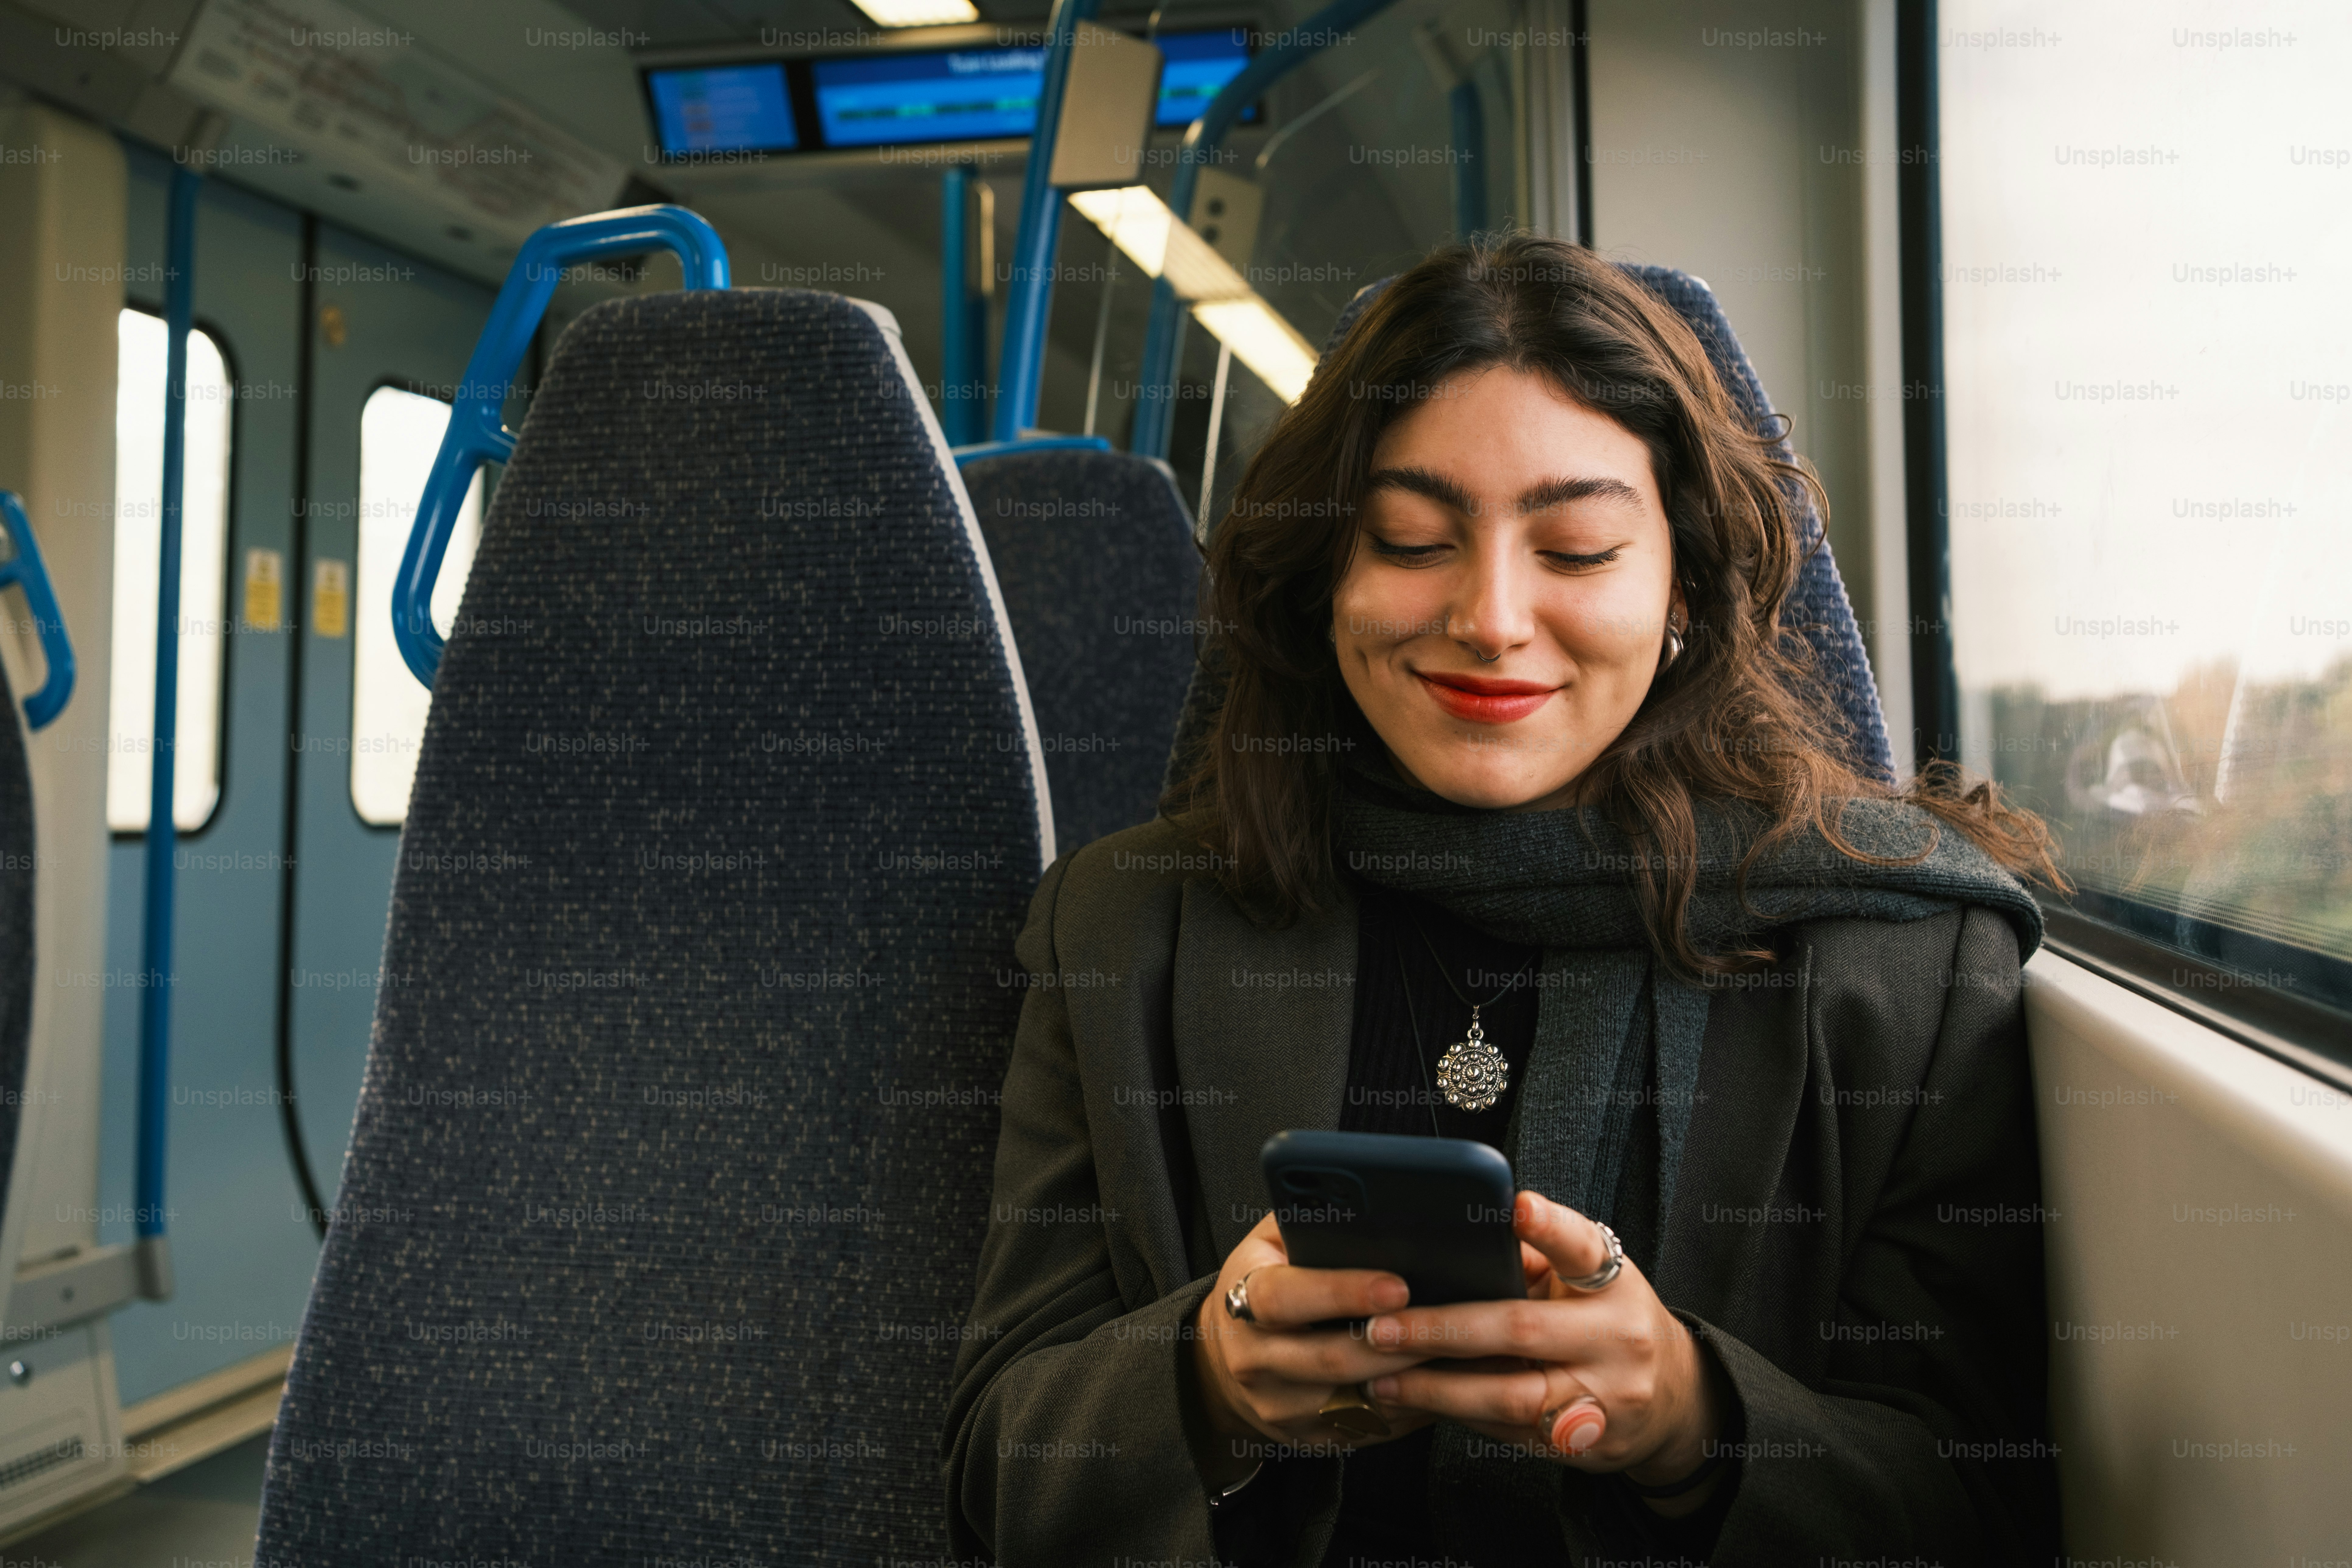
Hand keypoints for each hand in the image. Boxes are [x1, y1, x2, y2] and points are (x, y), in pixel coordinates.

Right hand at [1189, 1211, 1434, 1487]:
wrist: (1223, 1356)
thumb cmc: (1264, 1280)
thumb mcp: (1272, 1240)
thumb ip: (1310, 1219)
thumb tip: (1372, 1201)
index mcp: (1243, 1299)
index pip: (1286, 1297)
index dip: (1341, 1291)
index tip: (1396, 1285)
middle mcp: (1254, 1358)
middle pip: (1331, 1358)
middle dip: (1397, 1342)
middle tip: (1450, 1322)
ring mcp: (1279, 1405)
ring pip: (1355, 1400)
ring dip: (1411, 1379)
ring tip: (1458, 1353)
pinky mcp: (1307, 1438)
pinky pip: (1367, 1429)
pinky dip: (1409, 1408)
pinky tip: (1442, 1384)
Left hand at [1361, 1191, 1724, 1509]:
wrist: (1672, 1398)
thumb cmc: (1608, 1321)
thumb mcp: (1589, 1282)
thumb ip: (1535, 1262)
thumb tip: (1456, 1245)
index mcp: (1614, 1283)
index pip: (1583, 1248)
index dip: (1550, 1227)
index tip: (1516, 1207)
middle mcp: (1617, 1339)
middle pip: (1522, 1329)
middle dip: (1443, 1329)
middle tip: (1381, 1328)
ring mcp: (1605, 1398)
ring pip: (1508, 1396)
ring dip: (1437, 1388)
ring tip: (1382, 1378)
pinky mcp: (1585, 1444)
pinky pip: (1509, 1432)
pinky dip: (1459, 1416)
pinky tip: (1418, 1402)